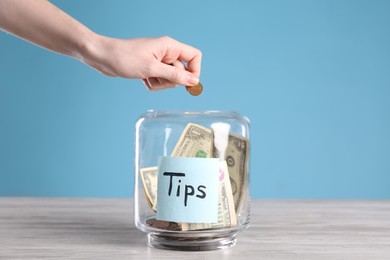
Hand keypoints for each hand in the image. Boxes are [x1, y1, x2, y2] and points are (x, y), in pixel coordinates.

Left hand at [82, 36, 201, 90]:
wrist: (102, 57)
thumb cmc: (124, 57)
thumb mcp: (152, 68)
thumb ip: (175, 75)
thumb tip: (194, 81)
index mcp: (170, 46)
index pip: (194, 56)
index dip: (194, 71)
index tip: (188, 83)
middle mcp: (166, 52)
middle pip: (182, 71)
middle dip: (170, 80)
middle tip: (156, 76)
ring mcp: (158, 61)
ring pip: (170, 78)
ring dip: (160, 83)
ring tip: (146, 77)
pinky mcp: (150, 68)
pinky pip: (159, 80)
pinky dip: (152, 83)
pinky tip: (142, 78)